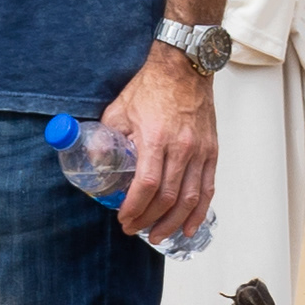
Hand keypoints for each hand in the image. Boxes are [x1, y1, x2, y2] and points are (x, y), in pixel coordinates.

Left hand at [105, 48, 219, 242]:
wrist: (184, 68)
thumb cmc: (151, 87)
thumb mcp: (118, 111)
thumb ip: (106, 139)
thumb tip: (92, 163)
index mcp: (156, 138)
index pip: (146, 185)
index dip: (134, 208)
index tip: (123, 219)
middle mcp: (182, 148)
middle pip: (167, 197)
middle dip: (149, 219)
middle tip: (135, 229)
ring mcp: (200, 151)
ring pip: (190, 198)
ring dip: (173, 223)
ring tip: (158, 236)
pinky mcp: (211, 152)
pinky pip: (208, 188)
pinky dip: (200, 212)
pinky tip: (189, 228)